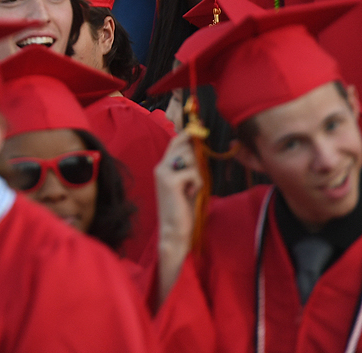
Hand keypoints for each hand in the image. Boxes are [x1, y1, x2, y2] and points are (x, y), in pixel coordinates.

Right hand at [154, 130, 202, 298]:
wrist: (174, 231)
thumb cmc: (183, 210)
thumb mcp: (187, 185)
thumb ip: (189, 168)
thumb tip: (200, 151)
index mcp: (164, 166)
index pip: (176, 141)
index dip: (188, 134)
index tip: (200, 130)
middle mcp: (161, 166)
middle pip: (184, 146)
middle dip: (196, 159)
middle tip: (195, 178)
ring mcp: (163, 172)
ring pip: (190, 158)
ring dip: (198, 174)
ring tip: (192, 189)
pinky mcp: (170, 181)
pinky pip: (193, 172)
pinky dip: (197, 184)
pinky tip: (191, 194)